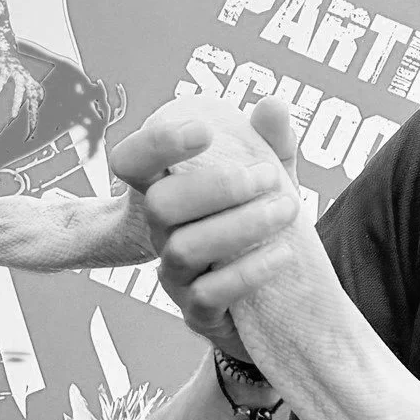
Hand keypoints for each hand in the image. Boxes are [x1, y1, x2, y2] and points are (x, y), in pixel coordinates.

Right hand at [109, 97, 304, 354]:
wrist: (273, 300)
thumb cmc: (258, 223)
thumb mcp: (269, 179)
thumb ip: (270, 144)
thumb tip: (272, 105)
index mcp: (165, 190)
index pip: (131, 161)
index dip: (156, 143)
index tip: (204, 129)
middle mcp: (160, 233)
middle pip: (160, 205)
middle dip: (217, 187)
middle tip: (269, 177)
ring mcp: (174, 275)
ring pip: (184, 249)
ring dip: (240, 226)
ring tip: (287, 210)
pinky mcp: (197, 313)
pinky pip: (208, 295)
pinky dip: (248, 273)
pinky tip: (282, 254)